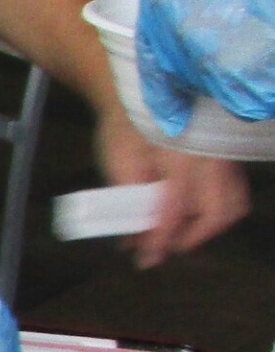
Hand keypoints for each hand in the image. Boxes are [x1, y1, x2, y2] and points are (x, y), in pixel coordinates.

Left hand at [94, 108, 251, 267]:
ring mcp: (226, 156)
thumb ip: (128, 199)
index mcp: (178, 152)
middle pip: (219, 211)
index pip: (174, 207)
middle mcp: (212, 155)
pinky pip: (233, 193)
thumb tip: (137, 239)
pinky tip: (186, 217)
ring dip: (207, 227)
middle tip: (164, 247)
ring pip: (234, 205)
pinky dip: (213, 211)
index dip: (161, 238)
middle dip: (192, 238)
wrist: (143, 92)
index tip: (147, 258)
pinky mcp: (230, 159)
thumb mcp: (116, 161)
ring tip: (175, 234)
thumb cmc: (125, 128)